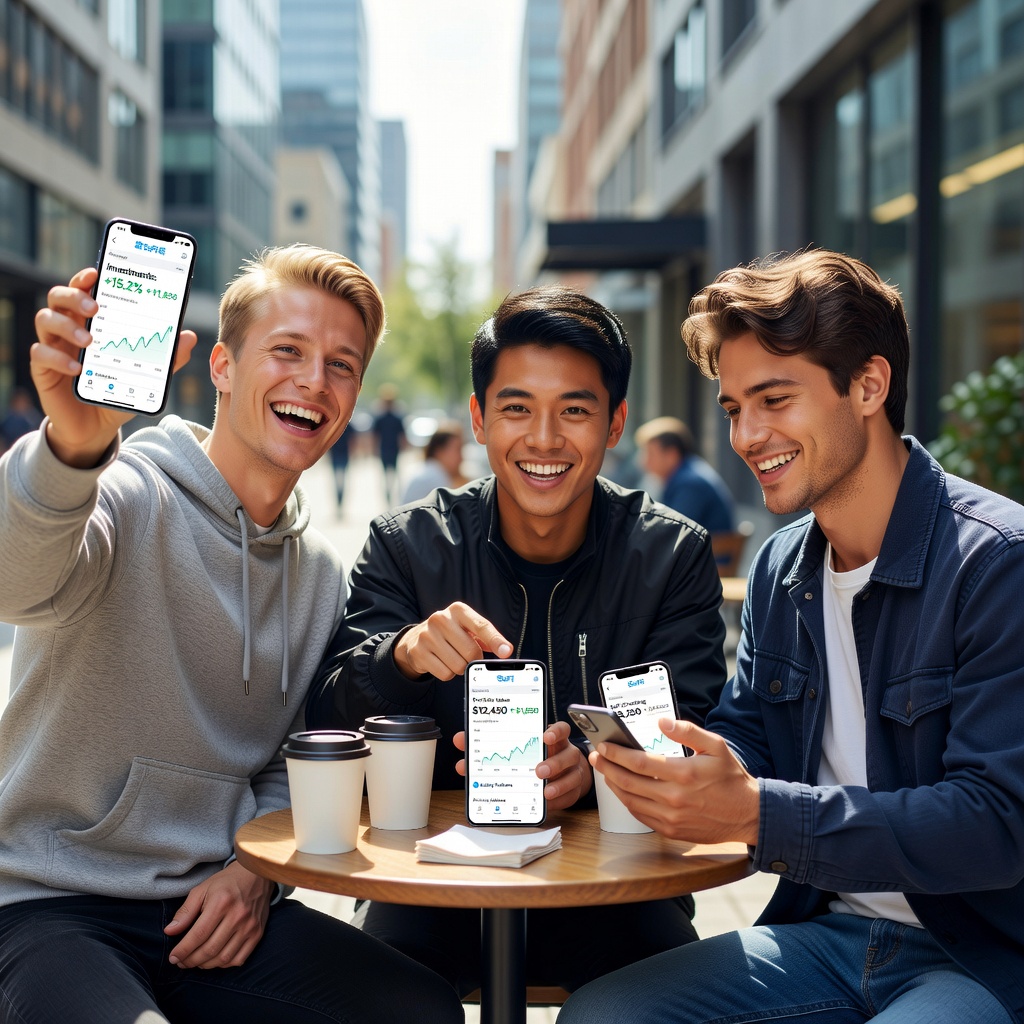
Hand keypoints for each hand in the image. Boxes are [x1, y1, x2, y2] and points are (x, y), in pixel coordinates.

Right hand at [31, 267, 196, 467]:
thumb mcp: (145, 376)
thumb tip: (189, 336)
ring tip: (90, 341)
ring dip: (66, 326)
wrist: (96, 427)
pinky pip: (40, 354)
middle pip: (57, 296)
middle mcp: (68, 328)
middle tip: (94, 308)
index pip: (82, 290)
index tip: (96, 273)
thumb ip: (166, 358)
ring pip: (44, 319)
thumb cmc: (117, 391)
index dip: (85, 278)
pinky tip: (77, 368)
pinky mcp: (42, 370)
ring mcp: (53, 346)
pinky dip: (57, 358)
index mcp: (91, 321)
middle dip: (73, 296)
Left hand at [164, 860, 273, 968]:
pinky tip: (215, 959)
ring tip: (196, 961)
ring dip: (205, 965)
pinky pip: (239, 959)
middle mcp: (238, 916)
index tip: (173, 957)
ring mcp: (250, 926)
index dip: (183, 950)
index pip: (198, 935)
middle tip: (181, 962)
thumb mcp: (202, 889)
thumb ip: (185, 911)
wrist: (257, 874)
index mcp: (221, 903)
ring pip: (223, 958)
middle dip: (191, 960)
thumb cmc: (226, 882)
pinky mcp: (258, 933)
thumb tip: (170, 931)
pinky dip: (224, 964)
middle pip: (210, 949)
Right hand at [393, 601, 512, 680]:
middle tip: (466, 655)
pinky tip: (441, 662)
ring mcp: (427, 635)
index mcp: (458, 610)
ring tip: (452, 657)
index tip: (506, 652)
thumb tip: (504, 649)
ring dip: (461, 668)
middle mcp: (441, 619)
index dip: (495, 640)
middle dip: (473, 659)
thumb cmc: (449, 633)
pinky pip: (445, 674)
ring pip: (459, 666)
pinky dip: (448, 674)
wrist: (415, 639)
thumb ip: (486, 637)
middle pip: (471, 652)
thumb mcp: (466, 627)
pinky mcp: (418, 652)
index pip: (481, 626)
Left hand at [453, 722, 591, 810]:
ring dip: (558, 785)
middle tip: (538, 771)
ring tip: (544, 793)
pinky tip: (546, 804)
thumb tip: (460, 739)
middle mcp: (565, 753)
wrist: (561, 771)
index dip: (555, 732)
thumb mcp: (518, 746)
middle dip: (554, 763)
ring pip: (572, 776)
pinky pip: (569, 796)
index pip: (560, 729)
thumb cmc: (533, 755)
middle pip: (567, 755)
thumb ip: (489, 743)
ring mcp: (572, 772)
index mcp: (552, 739)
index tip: (544, 737)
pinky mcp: (572, 790)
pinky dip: (557, 801)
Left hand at [592, 718, 759, 844]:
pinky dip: (627, 801)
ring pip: (630, 800)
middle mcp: (675, 798)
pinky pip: (640, 816)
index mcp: (684, 774)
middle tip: (596, 756)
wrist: (748, 814)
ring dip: (613, 785)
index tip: (603, 745)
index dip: (617, 753)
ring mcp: (672, 818)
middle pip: (628, 782)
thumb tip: (661, 722)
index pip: (639, 762)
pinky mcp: (671, 831)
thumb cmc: (731, 777)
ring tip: (605, 771)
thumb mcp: (715, 746)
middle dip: (607, 767)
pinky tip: (623, 790)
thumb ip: (687, 731)